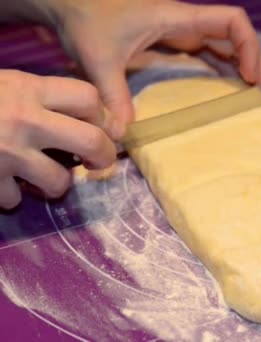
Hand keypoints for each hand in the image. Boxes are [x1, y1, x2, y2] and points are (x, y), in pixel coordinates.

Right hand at [0, 70, 116, 208]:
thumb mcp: (6, 83)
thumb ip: (39, 96)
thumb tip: (84, 116)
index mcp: (30, 90)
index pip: (89, 97)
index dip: (100, 114)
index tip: (97, 125)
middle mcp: (26, 120)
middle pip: (92, 141)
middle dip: (102, 156)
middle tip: (96, 162)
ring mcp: (9, 152)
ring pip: (59, 181)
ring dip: (55, 184)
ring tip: (42, 177)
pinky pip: (15, 199)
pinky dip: (12, 196)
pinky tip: (5, 184)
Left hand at [47, 0, 260, 136]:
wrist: (69, 5)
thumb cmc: (85, 20)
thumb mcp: (98, 58)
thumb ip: (112, 94)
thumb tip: (121, 135)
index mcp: (178, 18)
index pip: (232, 20)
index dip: (250, 46)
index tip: (252, 76)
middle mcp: (186, 23)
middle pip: (236, 35)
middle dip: (255, 61)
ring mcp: (181, 32)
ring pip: (226, 45)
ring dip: (244, 66)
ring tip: (255, 95)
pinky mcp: (173, 42)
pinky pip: (209, 53)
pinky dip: (225, 68)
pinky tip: (230, 89)